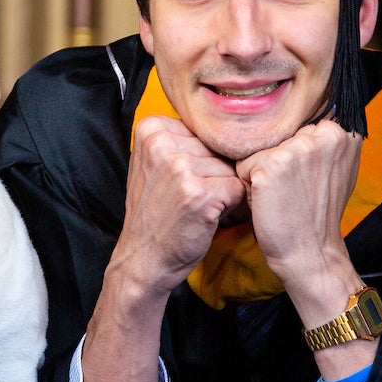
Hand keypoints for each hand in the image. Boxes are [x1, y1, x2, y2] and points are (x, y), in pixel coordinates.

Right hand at [108, 117, 246, 297]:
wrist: (144, 257)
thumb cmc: (156, 212)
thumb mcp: (154, 164)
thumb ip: (180, 139)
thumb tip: (228, 124)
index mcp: (150, 128)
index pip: (203, 129)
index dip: (201, 156)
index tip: (181, 178)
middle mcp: (162, 143)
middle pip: (217, 147)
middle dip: (214, 172)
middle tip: (189, 196)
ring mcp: (180, 167)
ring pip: (230, 167)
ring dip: (223, 189)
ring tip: (197, 207)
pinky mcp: (199, 192)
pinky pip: (238, 187)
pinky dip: (230, 205)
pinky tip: (206, 215)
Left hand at [237, 117, 364, 328]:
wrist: (311, 252)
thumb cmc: (319, 213)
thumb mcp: (336, 168)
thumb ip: (324, 140)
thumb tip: (307, 116)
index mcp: (342, 131)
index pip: (299, 124)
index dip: (296, 152)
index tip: (307, 177)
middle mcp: (323, 133)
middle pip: (279, 133)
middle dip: (279, 157)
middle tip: (295, 188)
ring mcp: (296, 148)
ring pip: (260, 148)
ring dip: (263, 170)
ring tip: (282, 194)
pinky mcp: (270, 164)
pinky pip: (244, 165)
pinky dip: (249, 184)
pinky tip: (269, 200)